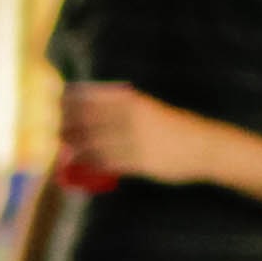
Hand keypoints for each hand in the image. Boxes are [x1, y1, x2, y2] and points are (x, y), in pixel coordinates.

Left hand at [56, 81, 212, 188]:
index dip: (69, 100)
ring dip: (75, 146)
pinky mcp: (140, 161)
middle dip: (68, 124)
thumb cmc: (172, 128)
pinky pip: (108, 162)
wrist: (203, 146)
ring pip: (94, 142)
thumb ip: (124, 107)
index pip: (91, 96)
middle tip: (58, 130)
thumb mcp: (148, 109)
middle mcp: (131, 117)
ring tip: (66, 148)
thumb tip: (93, 108)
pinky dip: (92, 162)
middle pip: (87, 119)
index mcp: (133, 100)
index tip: (58, 102)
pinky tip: (82, 164)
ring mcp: (135, 139)